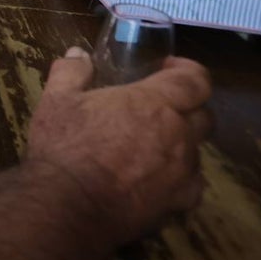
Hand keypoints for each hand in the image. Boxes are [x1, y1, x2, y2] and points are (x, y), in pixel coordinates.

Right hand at [27, 49, 212, 243]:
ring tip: (153, 148)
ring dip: (181, 145)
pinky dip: (180, 179)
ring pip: (197, 152)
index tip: (170, 69)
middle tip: (160, 109)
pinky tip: (158, 180)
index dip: (189, 71)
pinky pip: (192, 186)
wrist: (67, 205)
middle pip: (204, 116)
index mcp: (152, 102)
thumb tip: (78, 54)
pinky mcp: (177, 202)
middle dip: (188, 108)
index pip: (195, 81)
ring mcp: (181, 171)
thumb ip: (71, 73)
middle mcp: (177, 134)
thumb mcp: (56, 100)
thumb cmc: (64, 146)